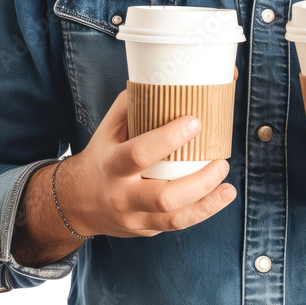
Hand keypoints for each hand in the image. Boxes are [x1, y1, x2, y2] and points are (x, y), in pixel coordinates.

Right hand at [60, 68, 238, 238]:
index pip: (140, 154)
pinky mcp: (146, 229)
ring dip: (207, 202)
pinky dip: (203, 212)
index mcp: (112, 164)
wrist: (77, 201)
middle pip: (164, 196)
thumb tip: (175, 75)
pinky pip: (177, 225)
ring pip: (175, 218)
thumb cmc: (103, 155)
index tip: (195, 122)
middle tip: (221, 160)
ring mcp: (134, 217)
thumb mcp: (110, 127)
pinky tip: (221, 197)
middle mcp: (122, 194)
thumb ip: (137, 102)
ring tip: (228, 186)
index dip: (168, 139)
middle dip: (198, 181)